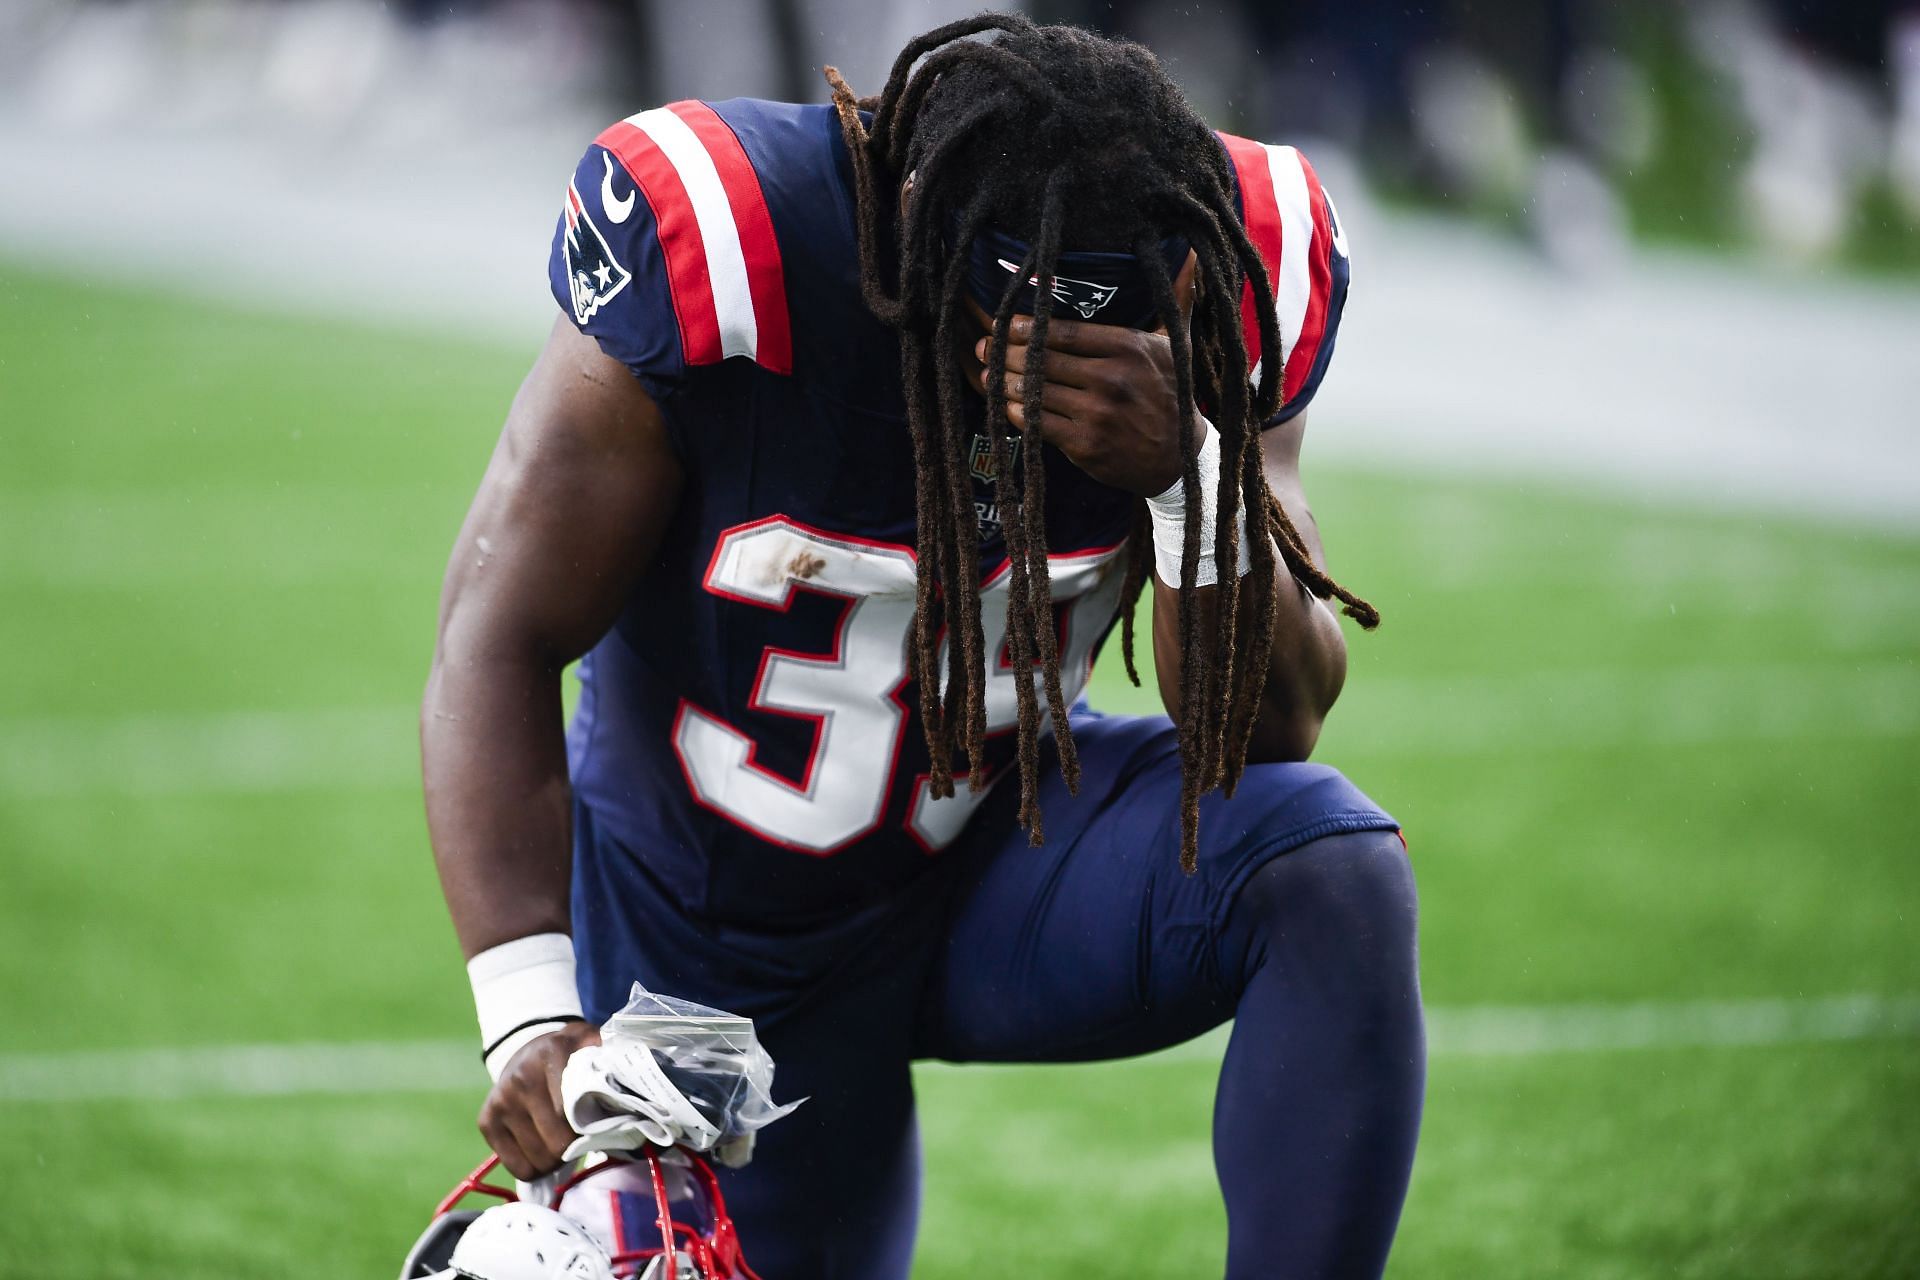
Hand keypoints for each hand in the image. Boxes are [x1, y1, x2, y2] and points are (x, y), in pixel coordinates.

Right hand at [477, 1019, 600, 1179]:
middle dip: (574, 1147)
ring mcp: (500, 1101)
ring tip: (563, 1142)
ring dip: (556, 1160)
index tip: (599, 1126)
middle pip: (557, 1143)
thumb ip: (612, 1058)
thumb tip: (635, 1083)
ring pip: (538, 1160)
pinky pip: (518, 1167)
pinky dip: (535, 1166)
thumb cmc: (570, 1053)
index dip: (590, 1129)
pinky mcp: (486, 1121)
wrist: (527, 1046)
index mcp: (552, 1054)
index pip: (573, 1113)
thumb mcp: (592, 1044)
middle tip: (582, 1138)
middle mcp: (521, 1078)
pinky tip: (542, 1147)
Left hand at [961, 250, 1198, 498]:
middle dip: (1008, 353)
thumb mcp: (1177, 343)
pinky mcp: (1085, 445)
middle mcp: (1112, 378)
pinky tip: (1009, 405)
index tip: (1004, 323)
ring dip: (1006, 384)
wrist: (1181, 458)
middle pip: (1044, 360)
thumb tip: (1192, 253)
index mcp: (1128, 347)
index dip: (1027, 327)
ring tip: (989, 374)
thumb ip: (1175, 298)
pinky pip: (1039, 423)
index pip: (1063, 332)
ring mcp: (1097, 414)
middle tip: (987, 347)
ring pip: (1036, 392)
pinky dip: (1018, 413)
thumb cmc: (1173, 392)